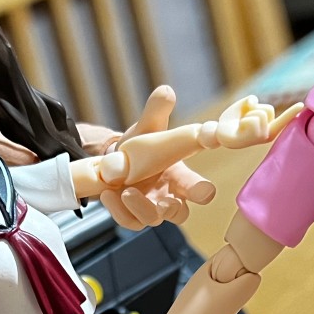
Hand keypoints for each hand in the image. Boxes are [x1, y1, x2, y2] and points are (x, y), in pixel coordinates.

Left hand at [97, 86, 215, 229]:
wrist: (116, 162)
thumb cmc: (141, 148)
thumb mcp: (147, 128)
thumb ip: (156, 111)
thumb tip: (166, 91)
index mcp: (180, 177)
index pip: (198, 188)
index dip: (202, 189)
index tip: (204, 191)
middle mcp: (169, 197)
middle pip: (181, 212)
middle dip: (175, 208)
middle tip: (166, 200)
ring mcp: (151, 209)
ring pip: (154, 219)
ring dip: (140, 207)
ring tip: (125, 191)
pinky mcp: (132, 216)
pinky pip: (130, 222)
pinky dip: (118, 211)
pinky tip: (108, 195)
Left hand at [201, 94, 302, 148]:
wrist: (219, 133)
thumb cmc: (232, 121)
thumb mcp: (242, 106)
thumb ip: (250, 101)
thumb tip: (254, 101)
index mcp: (268, 127)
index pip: (283, 119)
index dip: (292, 112)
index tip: (302, 104)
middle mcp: (267, 134)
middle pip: (267, 110)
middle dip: (254, 109)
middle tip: (244, 120)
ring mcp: (260, 138)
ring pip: (259, 114)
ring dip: (247, 114)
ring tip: (240, 124)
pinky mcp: (252, 139)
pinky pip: (252, 119)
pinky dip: (243, 119)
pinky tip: (238, 128)